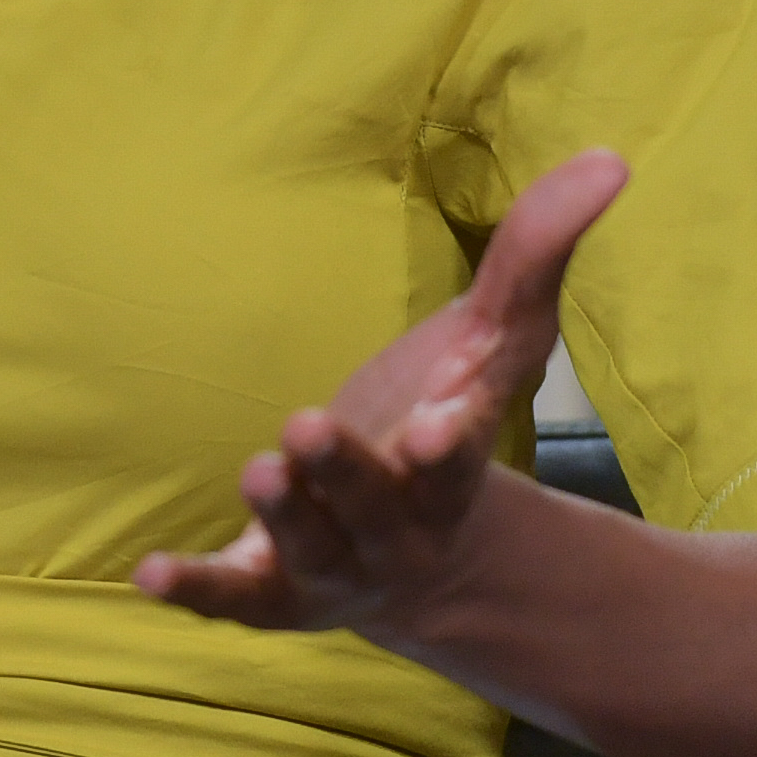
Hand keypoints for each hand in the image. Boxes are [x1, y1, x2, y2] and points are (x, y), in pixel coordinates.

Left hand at [135, 149, 627, 639]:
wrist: (426, 555)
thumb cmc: (453, 415)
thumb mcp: (496, 336)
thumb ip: (535, 251)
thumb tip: (609, 159)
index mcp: (454, 465)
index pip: (459, 455)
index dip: (450, 440)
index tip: (442, 419)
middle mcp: (399, 526)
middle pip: (375, 503)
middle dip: (347, 472)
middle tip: (308, 427)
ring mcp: (334, 563)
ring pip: (310, 549)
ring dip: (284, 517)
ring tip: (258, 471)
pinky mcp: (272, 588)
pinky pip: (234, 597)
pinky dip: (195, 587)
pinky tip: (147, 572)